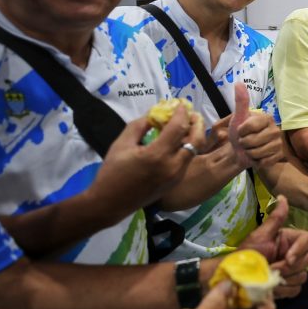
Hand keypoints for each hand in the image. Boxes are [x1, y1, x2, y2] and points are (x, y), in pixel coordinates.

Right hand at [85, 107, 204, 216]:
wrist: (111, 203)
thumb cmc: (112, 172)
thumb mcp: (121, 144)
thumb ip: (140, 125)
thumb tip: (155, 115)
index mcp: (157, 155)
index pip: (178, 128)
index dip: (181, 113)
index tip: (179, 104)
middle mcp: (173, 166)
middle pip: (196, 139)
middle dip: (196, 123)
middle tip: (190, 114)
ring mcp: (177, 175)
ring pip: (195, 150)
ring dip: (193, 135)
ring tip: (186, 125)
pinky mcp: (176, 181)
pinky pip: (188, 160)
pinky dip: (187, 147)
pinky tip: (178, 141)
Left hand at [229, 82, 283, 168]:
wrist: (241, 150)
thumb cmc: (239, 132)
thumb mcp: (238, 117)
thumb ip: (240, 102)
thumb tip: (239, 83)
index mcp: (267, 118)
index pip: (248, 127)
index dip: (240, 131)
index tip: (241, 130)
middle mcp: (276, 129)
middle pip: (251, 141)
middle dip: (244, 143)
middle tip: (246, 141)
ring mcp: (279, 143)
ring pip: (257, 152)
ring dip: (250, 153)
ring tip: (251, 149)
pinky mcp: (279, 156)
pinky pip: (263, 161)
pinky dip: (257, 161)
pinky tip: (258, 157)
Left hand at [238, 196, 307, 299]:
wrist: (234, 277)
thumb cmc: (246, 255)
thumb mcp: (260, 235)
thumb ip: (275, 218)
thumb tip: (283, 196)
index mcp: (289, 240)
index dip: (300, 250)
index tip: (286, 259)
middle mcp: (293, 254)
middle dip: (289, 268)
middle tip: (271, 270)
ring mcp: (292, 271)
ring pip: (303, 276)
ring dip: (286, 280)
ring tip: (268, 280)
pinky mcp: (288, 286)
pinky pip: (296, 289)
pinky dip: (284, 291)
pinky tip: (271, 288)